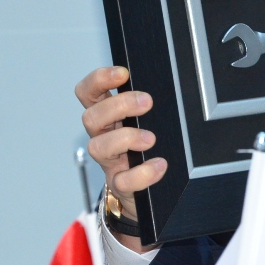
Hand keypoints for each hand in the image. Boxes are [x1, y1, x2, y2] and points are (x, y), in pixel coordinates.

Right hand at [76, 66, 166, 251]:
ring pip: (98, 147)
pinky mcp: (121, 185)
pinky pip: (123, 181)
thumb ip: (148, 105)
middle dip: (119, 105)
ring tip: (150, 139)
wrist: (148, 191)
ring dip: (126, 138)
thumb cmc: (147, 147)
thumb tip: (176, 83)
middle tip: (147, 102)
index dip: (99, 79)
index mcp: (108, 116)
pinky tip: (159, 165)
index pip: (88, 92)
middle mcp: (103, 136)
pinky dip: (142, 173)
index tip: (123, 73)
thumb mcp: (147, 120)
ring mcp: (110, 162)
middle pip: (91, 116)